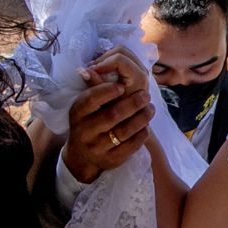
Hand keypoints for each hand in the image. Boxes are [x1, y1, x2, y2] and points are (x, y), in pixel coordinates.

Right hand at [63, 48, 153, 185]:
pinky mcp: (111, 160)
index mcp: (77, 114)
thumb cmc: (87, 123)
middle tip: (146, 95)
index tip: (122, 85)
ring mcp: (97, 147)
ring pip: (124, 131)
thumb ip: (92, 89)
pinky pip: (131, 146)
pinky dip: (141, 134)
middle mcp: (84, 131)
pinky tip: (147, 126)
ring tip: (150, 108)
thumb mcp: (85, 108)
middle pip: (112, 114)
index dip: (107, 90)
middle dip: (132, 103)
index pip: (90, 99)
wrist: (81, 157)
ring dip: (142, 118)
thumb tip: (90, 67)